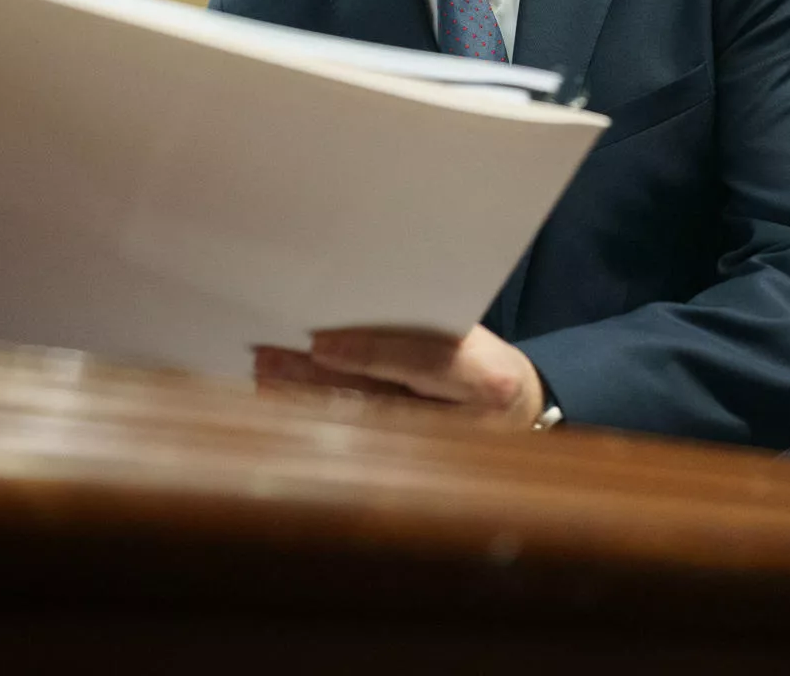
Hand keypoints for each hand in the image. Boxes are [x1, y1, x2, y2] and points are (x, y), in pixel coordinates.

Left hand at [253, 324, 544, 429]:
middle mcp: (467, 425)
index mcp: (486, 381)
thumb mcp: (471, 341)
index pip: (424, 364)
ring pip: (364, 429)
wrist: (520, 411)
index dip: (371, 355)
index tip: (320, 344)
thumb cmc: (486, 364)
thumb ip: (421, 335)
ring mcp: (444, 456)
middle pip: (382, 403)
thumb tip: (345, 316)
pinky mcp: (421, 473)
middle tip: (270, 359)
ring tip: (269, 378)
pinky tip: (290, 408)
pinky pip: (363, 447)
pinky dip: (323, 425)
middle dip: (321, 382)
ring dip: (310, 403)